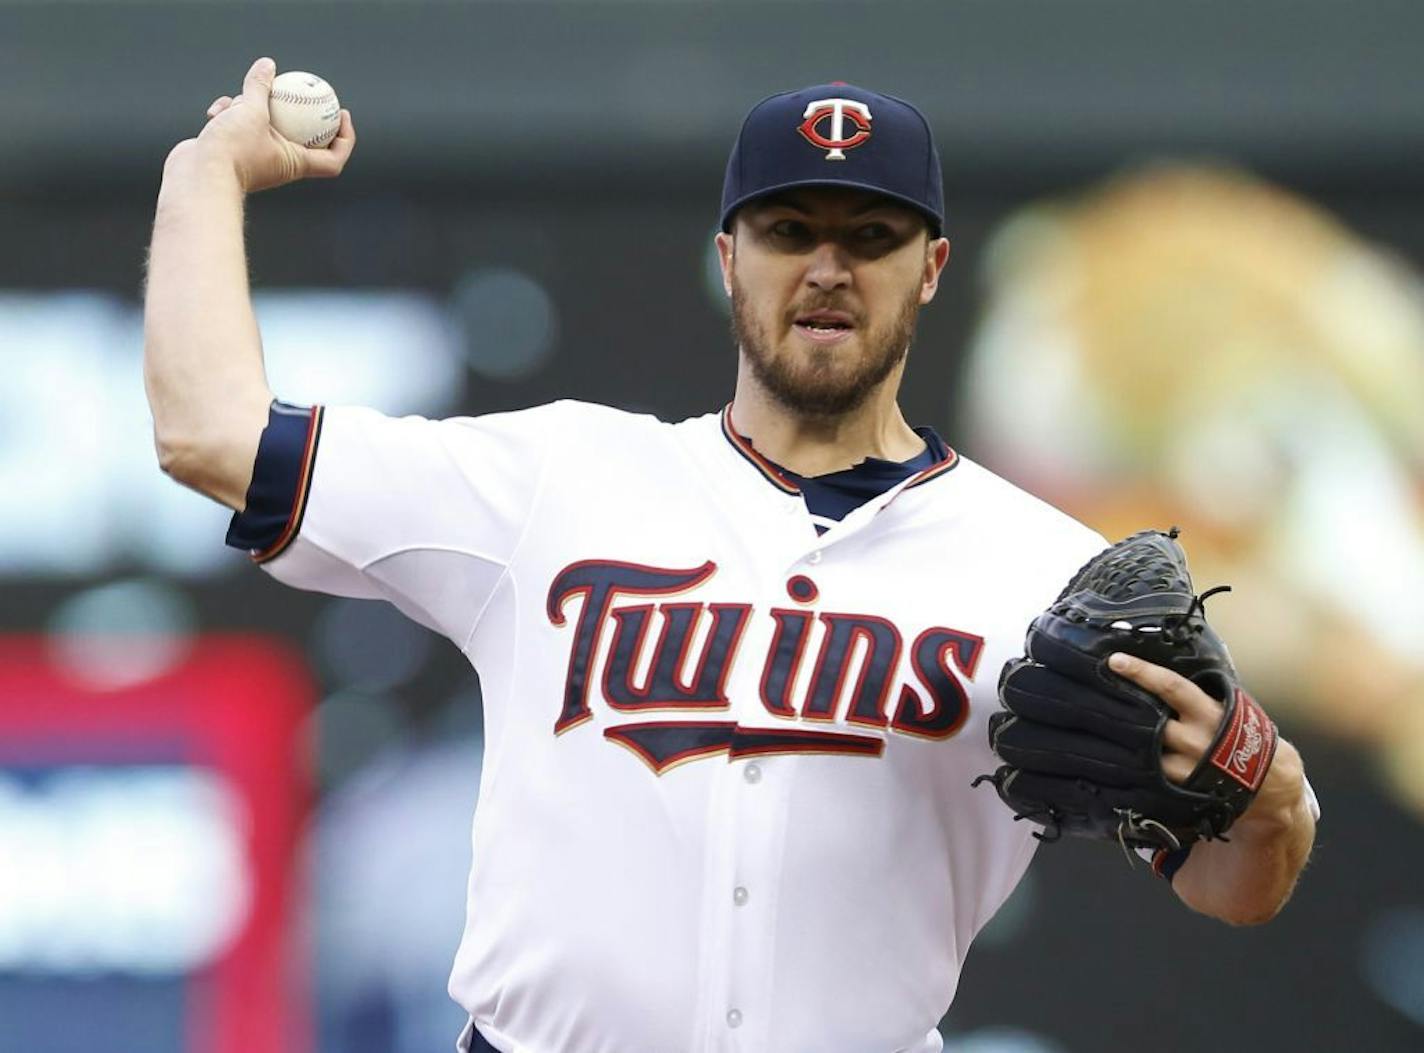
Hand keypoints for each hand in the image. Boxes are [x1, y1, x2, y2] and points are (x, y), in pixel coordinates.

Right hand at [192, 57, 354, 192]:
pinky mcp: (233, 152)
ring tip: (236, 102)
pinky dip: (228, 116)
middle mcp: (279, 163)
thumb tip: (268, 65)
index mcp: (295, 162)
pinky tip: (215, 111)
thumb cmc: (231, 151)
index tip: (341, 113)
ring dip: (248, 106)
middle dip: (297, 111)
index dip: (345, 138)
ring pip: (262, 124)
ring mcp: (256, 158)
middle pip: (299, 135)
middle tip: (299, 87)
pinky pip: (238, 127)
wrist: (197, 178)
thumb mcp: (249, 111)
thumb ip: (259, 88)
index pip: (333, 159)